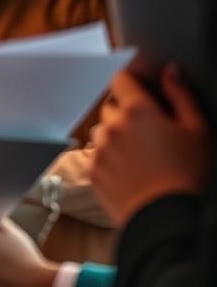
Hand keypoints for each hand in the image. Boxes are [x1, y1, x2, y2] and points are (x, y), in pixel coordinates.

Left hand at [91, 65, 209, 224]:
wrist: (167, 217)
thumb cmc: (187, 174)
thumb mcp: (196, 130)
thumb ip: (180, 95)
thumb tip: (169, 71)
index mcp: (137, 110)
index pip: (120, 78)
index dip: (130, 83)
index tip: (139, 92)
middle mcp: (112, 125)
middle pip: (111, 106)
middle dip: (125, 113)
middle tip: (148, 132)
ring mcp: (99, 148)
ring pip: (102, 130)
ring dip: (115, 135)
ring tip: (140, 154)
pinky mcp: (93, 169)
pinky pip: (97, 154)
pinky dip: (110, 158)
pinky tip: (131, 170)